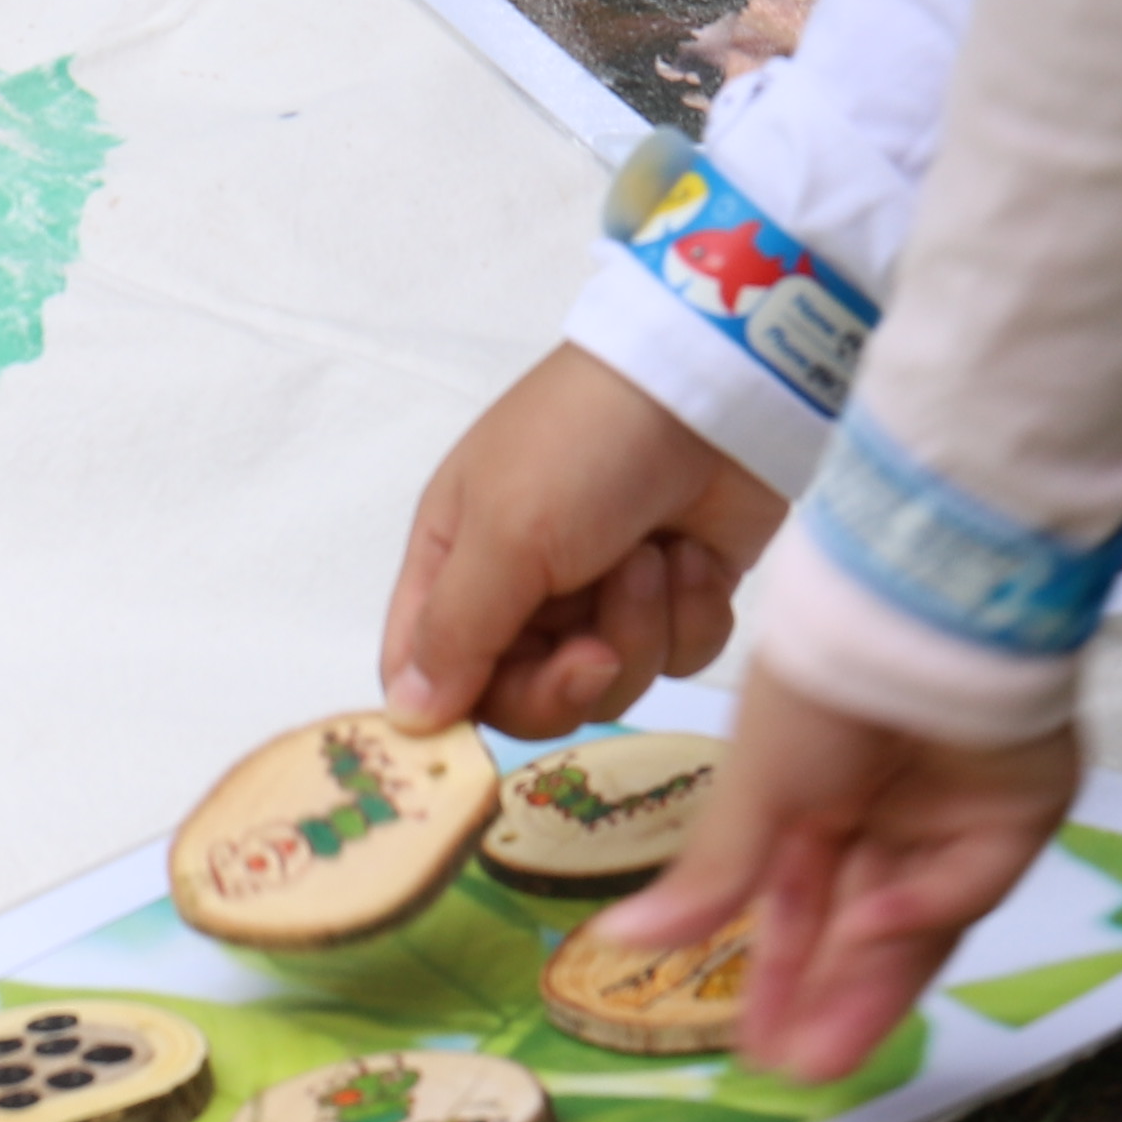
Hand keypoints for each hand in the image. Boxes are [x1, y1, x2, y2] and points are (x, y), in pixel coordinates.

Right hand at [378, 345, 784, 738]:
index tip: (487, 730)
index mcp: (457, 561)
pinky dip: (692, 613)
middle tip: (599, 645)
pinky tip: (692, 554)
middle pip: (526, 698)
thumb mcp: (505, 533)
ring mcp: (603, 596)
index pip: (425, 672)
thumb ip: (454, 632)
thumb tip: (407, 719)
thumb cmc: (585, 446)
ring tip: (652, 557)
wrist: (713, 391)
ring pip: (613, 685)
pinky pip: (679, 658)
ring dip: (640, 628)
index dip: (452, 711)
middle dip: (571, 680)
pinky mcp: (677, 600)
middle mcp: (523, 588)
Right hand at [615, 671, 1083, 1080]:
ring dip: (875, 988)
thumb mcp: (752, 788)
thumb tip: (615, 943)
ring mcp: (955, 815)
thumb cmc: (818, 689)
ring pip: (917, 924)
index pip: (800, 906)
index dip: (777, 973)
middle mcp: (888, 812)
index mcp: (817, 795)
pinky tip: (878, 929)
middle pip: (860, 928)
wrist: (914, 612)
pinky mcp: (1018, 810)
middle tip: (795, 1072)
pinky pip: (972, 878)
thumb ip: (709, 880)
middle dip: (827, 1000)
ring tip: (830, 1057)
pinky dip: (928, 905)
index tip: (750, 1042)